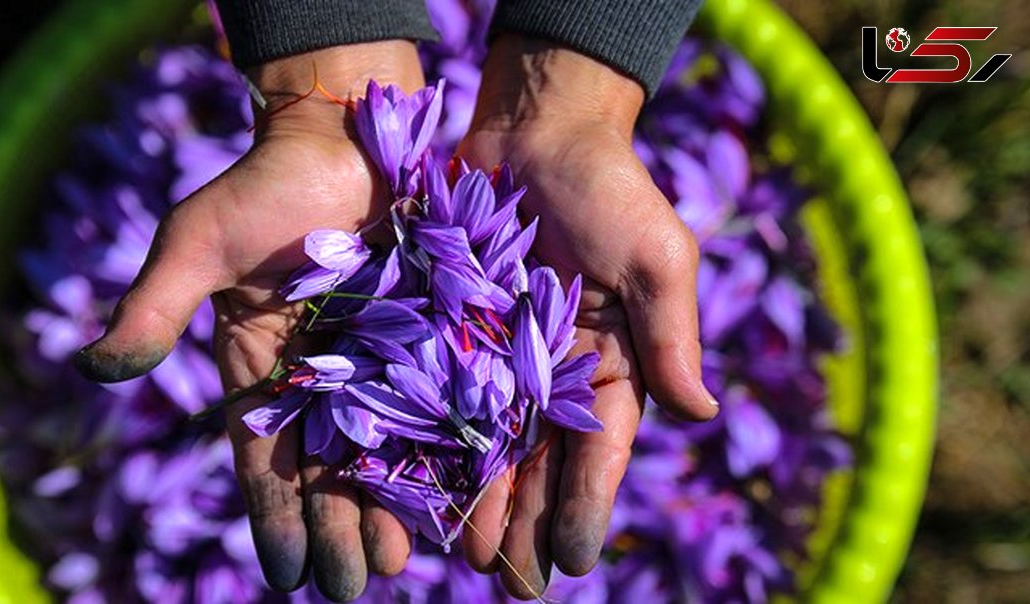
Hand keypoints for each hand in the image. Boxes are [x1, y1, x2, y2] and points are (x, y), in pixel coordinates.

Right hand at [74, 41, 423, 600]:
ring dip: (387, 506)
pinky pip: (438, 400)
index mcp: (261, 369)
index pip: (264, 457)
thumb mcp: (198, 243)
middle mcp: (320, 376)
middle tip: (352, 585)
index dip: (275, 516)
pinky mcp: (431, 333)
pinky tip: (455, 496)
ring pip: (383, 448)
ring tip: (397, 562)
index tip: (289, 574)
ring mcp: (379, 359)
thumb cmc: (264, 184)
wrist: (344, 132)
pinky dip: (442, 449)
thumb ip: (153, 306)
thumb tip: (94, 371)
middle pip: (327, 468)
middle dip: (337, 528)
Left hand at [456, 35, 718, 597]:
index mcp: (610, 364)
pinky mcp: (450, 328)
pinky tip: (412, 483)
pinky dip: (428, 438)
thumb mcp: (656, 256)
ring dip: (476, 498)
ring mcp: (498, 354)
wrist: (535, 128)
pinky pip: (436, 392)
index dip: (586, 504)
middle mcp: (552, 372)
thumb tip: (702, 414)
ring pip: (486, 441)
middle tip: (508, 580)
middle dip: (525, 520)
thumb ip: (672, 334)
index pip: (600, 449)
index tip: (572, 558)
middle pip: (539, 460)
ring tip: (462, 555)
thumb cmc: (609, 188)